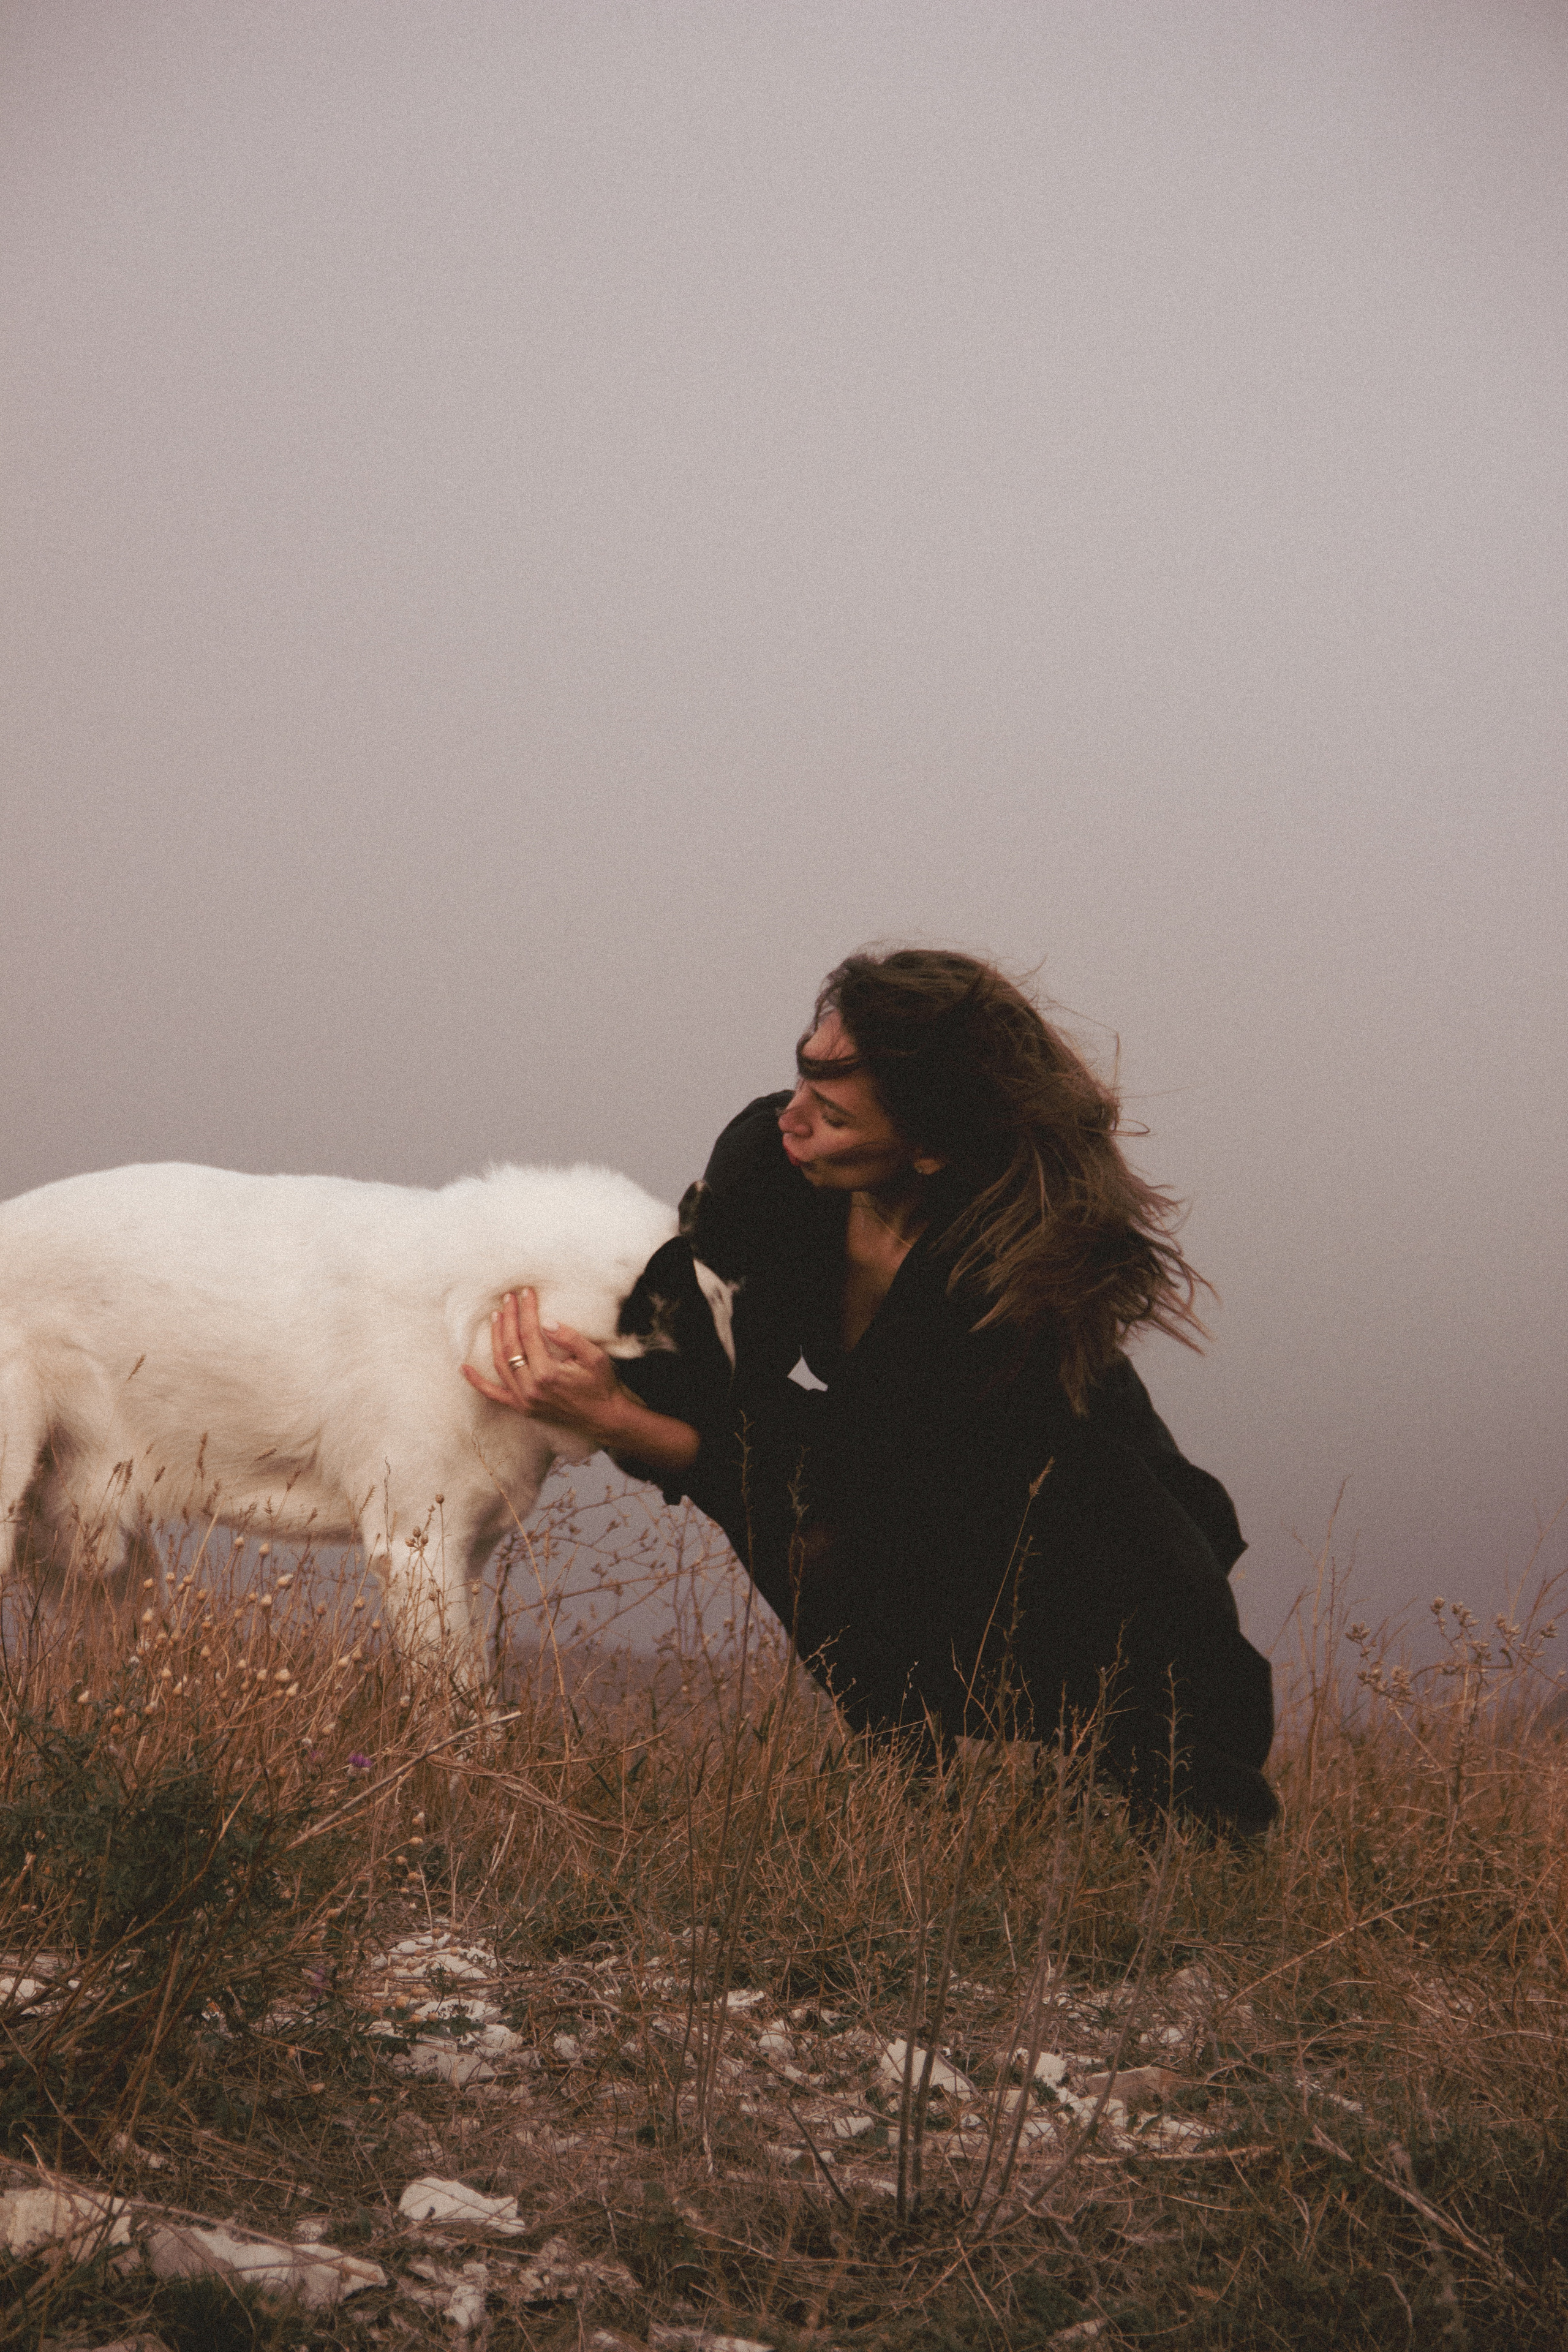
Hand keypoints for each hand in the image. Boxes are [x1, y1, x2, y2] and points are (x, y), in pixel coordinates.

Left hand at [462, 1288, 629, 1448]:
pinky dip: (477, 1382)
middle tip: (508, 1298)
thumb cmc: (602, 1385)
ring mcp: (524, 1400)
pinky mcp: (523, 1408)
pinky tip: (464, 1368)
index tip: (526, 1293)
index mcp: (548, 1373)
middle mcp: (531, 1388)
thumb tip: (548, 1322)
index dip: (526, 1311)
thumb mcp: (595, 1358)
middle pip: (511, 1346)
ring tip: (497, 1316)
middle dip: (509, 1319)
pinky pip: (494, 1395)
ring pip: (501, 1364)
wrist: (605, 1417)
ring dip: (495, 1338)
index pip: (530, 1334)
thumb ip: (571, 1339)